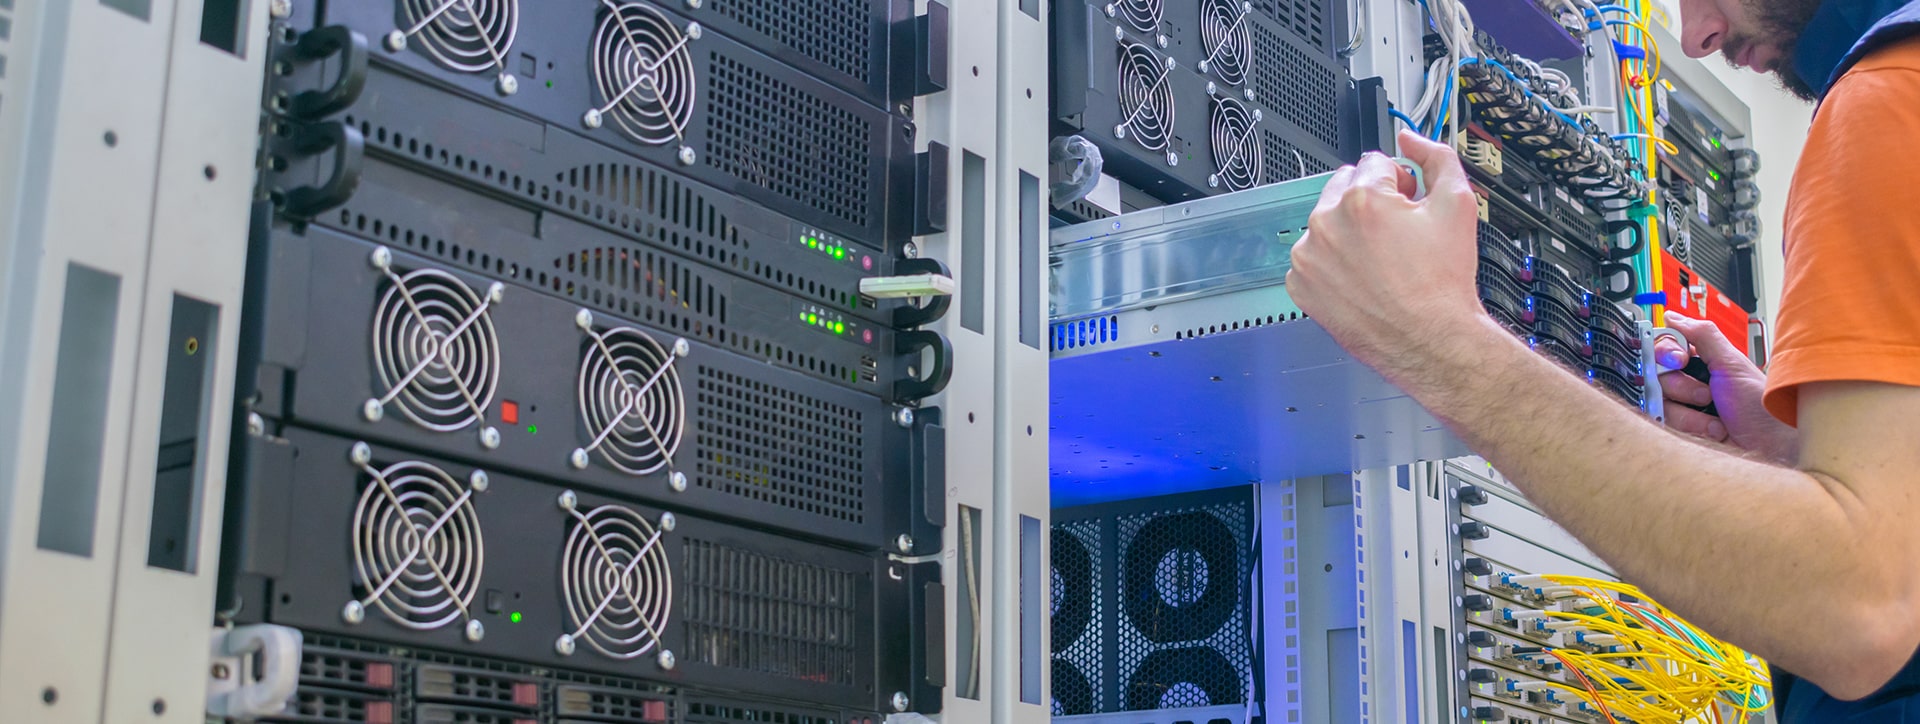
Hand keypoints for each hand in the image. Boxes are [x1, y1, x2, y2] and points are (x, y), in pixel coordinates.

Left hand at [1287, 130, 1485, 373]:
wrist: (1431, 340)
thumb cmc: (1442, 283)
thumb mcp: (1458, 204)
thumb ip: (1436, 157)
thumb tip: (1411, 138)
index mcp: (1361, 198)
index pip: (1374, 163)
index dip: (1399, 183)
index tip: (1408, 206)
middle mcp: (1326, 224)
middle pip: (1345, 188)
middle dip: (1371, 203)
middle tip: (1399, 235)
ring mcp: (1308, 257)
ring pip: (1328, 223)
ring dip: (1350, 232)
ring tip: (1382, 261)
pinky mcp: (1301, 286)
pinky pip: (1313, 258)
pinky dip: (1333, 264)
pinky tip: (1362, 278)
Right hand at [1654, 312, 1798, 462]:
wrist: (1771, 445)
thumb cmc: (1761, 406)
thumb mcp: (1732, 363)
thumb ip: (1703, 335)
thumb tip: (1674, 316)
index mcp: (1702, 361)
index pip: (1664, 346)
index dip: (1666, 353)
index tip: (1680, 361)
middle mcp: (1690, 381)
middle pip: (1656, 375)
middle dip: (1682, 386)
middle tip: (1706, 394)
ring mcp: (1685, 406)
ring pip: (1659, 401)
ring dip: (1690, 411)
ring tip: (1716, 418)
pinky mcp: (1681, 429)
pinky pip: (1665, 423)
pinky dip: (1691, 426)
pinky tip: (1713, 430)